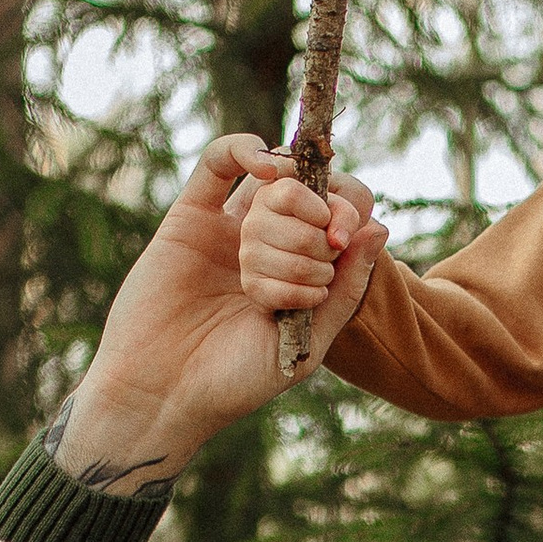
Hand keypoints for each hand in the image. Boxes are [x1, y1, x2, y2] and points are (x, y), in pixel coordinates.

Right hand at [52, 136, 389, 492]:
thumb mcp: (308, 344)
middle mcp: (268, 248)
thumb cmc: (235, 381)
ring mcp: (229, 229)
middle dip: (317, 224)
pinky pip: (219, 161)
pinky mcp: (189, 218)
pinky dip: (246, 149)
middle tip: (314, 253)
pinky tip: (267, 165)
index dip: (350, 213)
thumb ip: (345, 290)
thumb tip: (378, 227)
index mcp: (301, 275)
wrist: (164, 393)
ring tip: (276, 252)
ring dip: (288, 204)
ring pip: (273, 182)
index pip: (340, 220)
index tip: (344, 237)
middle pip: (310, 200)